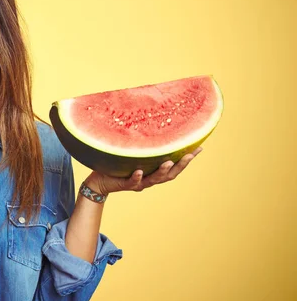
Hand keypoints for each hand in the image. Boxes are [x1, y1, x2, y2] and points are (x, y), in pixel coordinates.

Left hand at [85, 147, 202, 194]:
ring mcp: (138, 182)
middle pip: (170, 174)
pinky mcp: (124, 184)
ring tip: (168, 163)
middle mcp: (149, 178)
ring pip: (154, 179)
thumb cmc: (118, 163)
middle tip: (190, 155)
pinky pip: (132, 181)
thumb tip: (151, 116)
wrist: (99, 179)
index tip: (200, 147)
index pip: (175, 165)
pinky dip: (136, 177)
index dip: (188, 158)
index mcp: (154, 170)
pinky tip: (139, 170)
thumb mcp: (133, 151)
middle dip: (181, 165)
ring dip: (162, 171)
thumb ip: (143, 142)